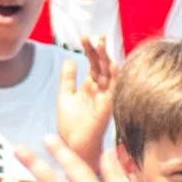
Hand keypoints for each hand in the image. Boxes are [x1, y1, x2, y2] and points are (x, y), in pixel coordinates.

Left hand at [56, 40, 117, 158]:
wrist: (73, 145)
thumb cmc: (70, 125)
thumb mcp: (65, 96)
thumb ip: (68, 79)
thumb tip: (69, 60)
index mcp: (91, 87)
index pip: (93, 63)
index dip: (90, 50)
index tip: (84, 37)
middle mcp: (101, 90)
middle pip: (102, 65)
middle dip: (99, 50)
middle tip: (93, 36)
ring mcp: (106, 97)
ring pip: (110, 74)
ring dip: (106, 59)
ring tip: (101, 43)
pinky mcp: (108, 107)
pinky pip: (114, 89)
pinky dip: (115, 77)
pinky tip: (112, 64)